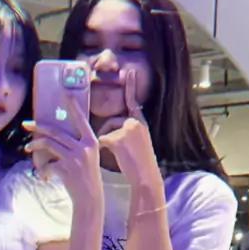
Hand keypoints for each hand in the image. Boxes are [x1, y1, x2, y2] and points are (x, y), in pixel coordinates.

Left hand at [23, 97, 102, 208]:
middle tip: (26, 124)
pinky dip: (42, 169)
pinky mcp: (65, 169)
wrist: (90, 198)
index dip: (73, 107)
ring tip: (27, 147)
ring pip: (49, 144)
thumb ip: (77, 145)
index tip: (66, 94)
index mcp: (91, 142)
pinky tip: (42, 174)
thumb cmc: (88, 177)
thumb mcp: (88, 157)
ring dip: (35, 145)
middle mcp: (83, 147)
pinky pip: (48, 164)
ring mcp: (74, 158)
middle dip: (38, 126)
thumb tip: (57, 136)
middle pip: (56, 131)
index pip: (81, 120)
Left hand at [98, 70, 161, 190]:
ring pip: (105, 131)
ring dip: (106, 142)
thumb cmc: (140, 165)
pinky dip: (103, 149)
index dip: (131, 86)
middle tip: (116, 148)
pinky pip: (102, 140)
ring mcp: (128, 130)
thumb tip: (109, 132)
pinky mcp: (119, 139)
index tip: (129, 71)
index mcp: (141, 123)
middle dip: (107, 134)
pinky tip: (115, 157)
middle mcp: (135, 123)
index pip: (133, 102)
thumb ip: (127, 132)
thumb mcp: (138, 144)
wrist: (146, 177)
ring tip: (120, 155)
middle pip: (112, 121)